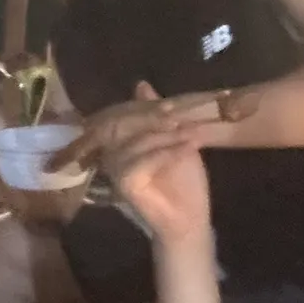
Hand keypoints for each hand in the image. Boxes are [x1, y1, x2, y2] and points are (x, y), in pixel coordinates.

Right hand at [115, 89, 213, 246]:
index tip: (171, 105)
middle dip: (153, 119)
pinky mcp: (124, 185)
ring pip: (134, 143)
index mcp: (121, 142)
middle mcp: (112, 156)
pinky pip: (139, 163)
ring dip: (165, 137)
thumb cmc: (183, 180)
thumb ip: (158, 116)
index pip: (122, 115)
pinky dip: (165, 153)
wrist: (190, 217)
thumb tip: (141, 85)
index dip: (144, 107)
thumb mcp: (175, 139)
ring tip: (191, 135)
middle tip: (181, 116)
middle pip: (122, 126)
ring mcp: (116, 172)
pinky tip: (186, 150)